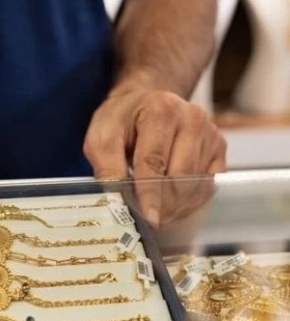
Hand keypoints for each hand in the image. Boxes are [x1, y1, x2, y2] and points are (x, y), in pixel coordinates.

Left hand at [83, 88, 225, 225]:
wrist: (142, 102)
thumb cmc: (121, 120)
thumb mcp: (101, 138)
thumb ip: (107, 168)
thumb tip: (117, 202)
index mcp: (160, 110)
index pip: (154, 162)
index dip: (150, 195)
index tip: (149, 218)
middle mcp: (191, 118)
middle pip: (180, 177)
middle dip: (162, 204)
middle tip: (146, 219)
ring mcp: (209, 132)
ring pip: (196, 185)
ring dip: (175, 205)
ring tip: (155, 209)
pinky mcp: (218, 146)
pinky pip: (208, 185)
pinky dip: (189, 200)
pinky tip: (171, 202)